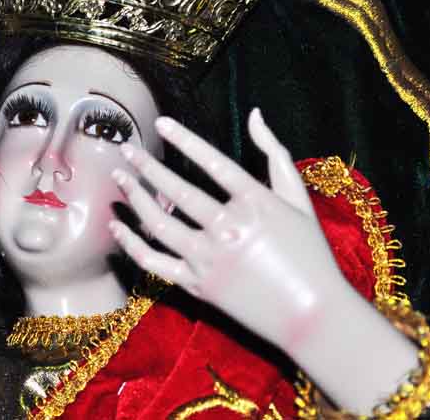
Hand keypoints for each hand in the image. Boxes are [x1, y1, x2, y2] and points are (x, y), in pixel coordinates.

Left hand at [109, 108, 353, 355]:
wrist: (312, 316)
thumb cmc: (309, 253)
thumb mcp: (298, 198)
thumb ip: (275, 153)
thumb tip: (255, 114)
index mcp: (256, 203)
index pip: (212, 162)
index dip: (185, 139)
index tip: (161, 123)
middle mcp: (229, 229)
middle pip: (177, 190)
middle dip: (146, 166)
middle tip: (126, 148)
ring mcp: (210, 259)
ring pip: (159, 223)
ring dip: (135, 197)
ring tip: (120, 176)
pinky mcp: (197, 286)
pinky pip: (154, 262)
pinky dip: (131, 244)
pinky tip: (118, 226)